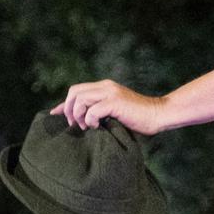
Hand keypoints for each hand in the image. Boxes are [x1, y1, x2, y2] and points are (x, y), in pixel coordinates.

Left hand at [51, 80, 167, 133]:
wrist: (158, 115)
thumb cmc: (138, 118)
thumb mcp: (115, 112)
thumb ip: (100, 111)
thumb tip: (82, 121)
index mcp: (104, 87)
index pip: (76, 90)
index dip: (64, 104)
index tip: (55, 114)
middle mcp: (105, 87)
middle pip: (74, 92)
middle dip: (69, 110)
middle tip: (76, 125)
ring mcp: (110, 93)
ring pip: (80, 99)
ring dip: (79, 116)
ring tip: (87, 127)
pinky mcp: (115, 102)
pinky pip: (92, 110)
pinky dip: (90, 120)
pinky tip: (97, 127)